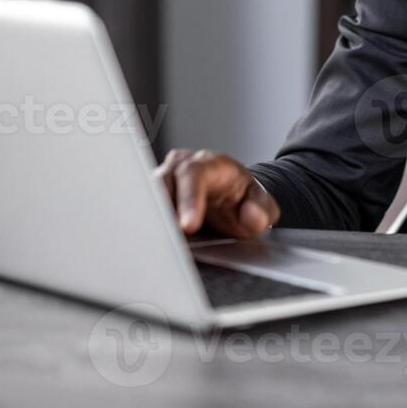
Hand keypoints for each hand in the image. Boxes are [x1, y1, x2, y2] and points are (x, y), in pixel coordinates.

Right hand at [154, 149, 280, 237]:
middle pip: (163, 181)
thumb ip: (262, 211)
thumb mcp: (263, 206)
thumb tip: (251, 216)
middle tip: (167, 240)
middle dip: (164, 212)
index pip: (194, 174)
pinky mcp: (152, 194)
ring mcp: (164, 177)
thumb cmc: (243, 201)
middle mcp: (182, 165)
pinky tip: (150, 240)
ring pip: (147, 193)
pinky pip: (143, 205)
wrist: (232, 200)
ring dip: (151, 219)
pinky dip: (146, 222)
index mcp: (211, 164)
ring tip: (157, 243)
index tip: (188, 226)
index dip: (188, 200)